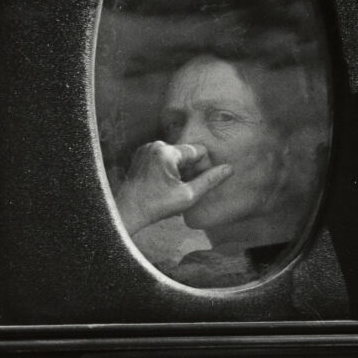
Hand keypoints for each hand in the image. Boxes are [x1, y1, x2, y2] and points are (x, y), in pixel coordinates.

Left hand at [115, 141, 232, 234]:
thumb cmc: (157, 206)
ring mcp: (146, 149)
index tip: (196, 184)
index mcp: (167, 152)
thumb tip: (229, 169)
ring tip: (173, 190)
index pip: (198, 151)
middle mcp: (155, 145)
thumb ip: (209, 181)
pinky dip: (168, 170)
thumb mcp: (188, 196)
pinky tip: (164, 186)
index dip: (203, 168)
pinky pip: (162, 159)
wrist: (128, 211)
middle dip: (190, 170)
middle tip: (184, 190)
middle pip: (186, 153)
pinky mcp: (141, 156)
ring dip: (179, 171)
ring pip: (175, 157)